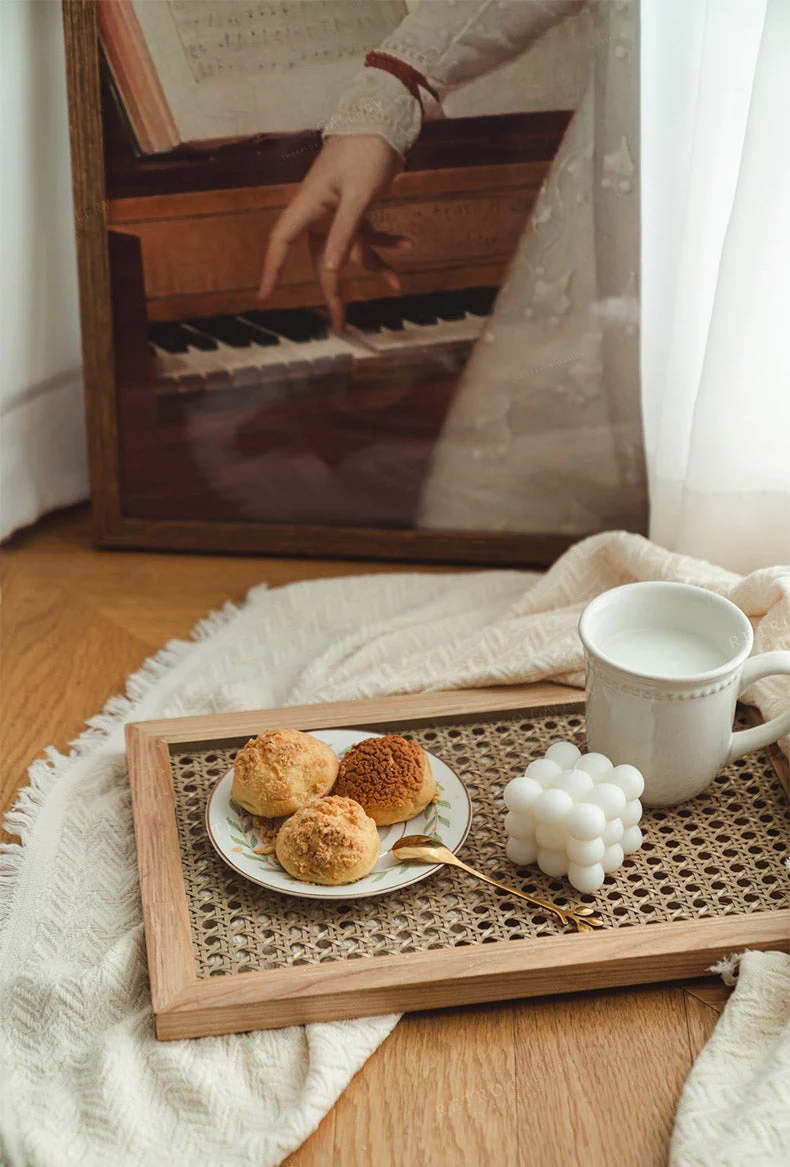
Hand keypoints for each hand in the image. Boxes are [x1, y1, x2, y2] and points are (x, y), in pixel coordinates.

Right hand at [258, 134, 408, 330]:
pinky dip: (386, 240)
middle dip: (334, 291)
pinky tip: (407, 245)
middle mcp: (319, 211)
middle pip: (321, 259)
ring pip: (350, 249)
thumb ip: (344, 234)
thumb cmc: (366, 151)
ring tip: (398, 283)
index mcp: (309, 205)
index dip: (271, 269)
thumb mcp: (358, 196)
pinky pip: (368, 232)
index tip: (264, 295)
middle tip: (341, 324)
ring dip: (375, 265)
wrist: (386, 117)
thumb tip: (329, 270)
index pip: (282, 242)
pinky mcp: (357, 205)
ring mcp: (339, 210)